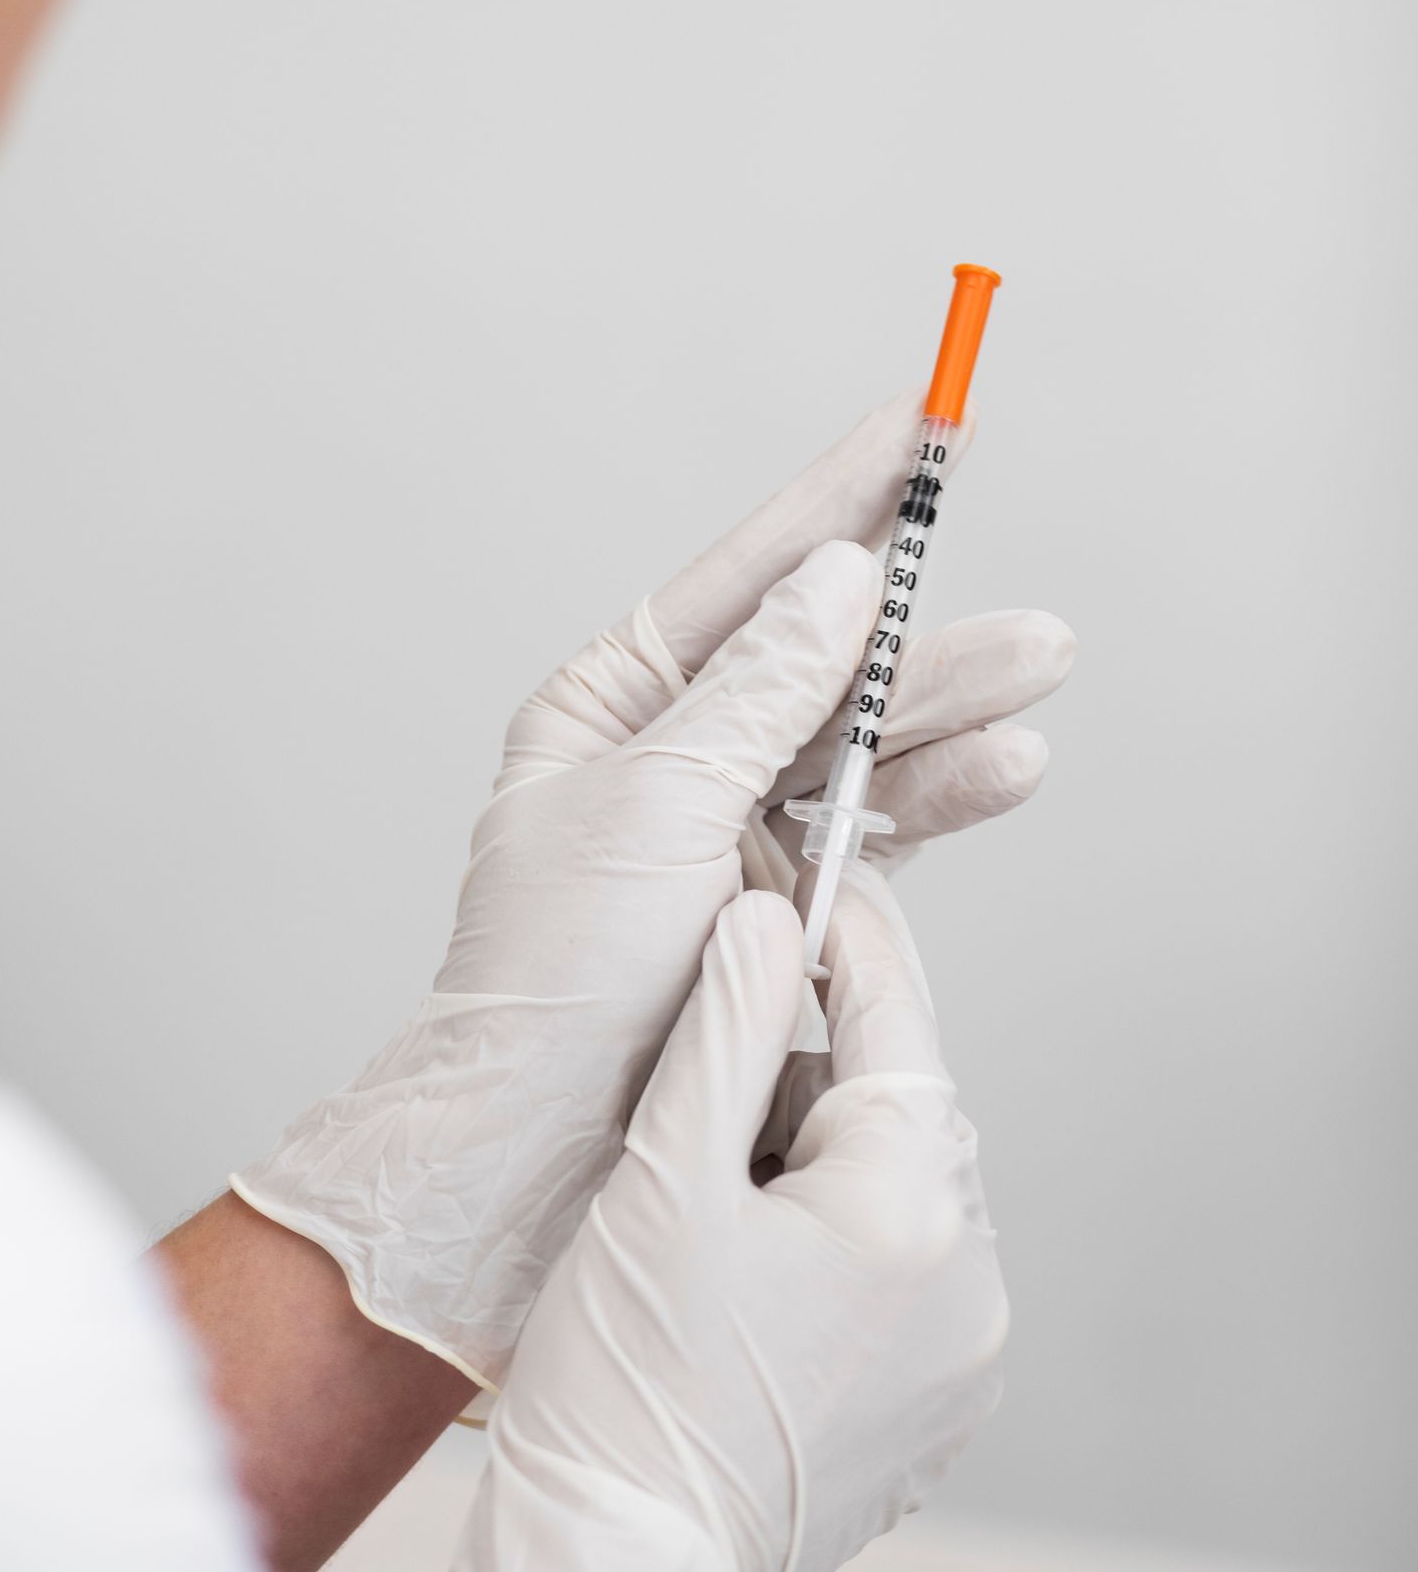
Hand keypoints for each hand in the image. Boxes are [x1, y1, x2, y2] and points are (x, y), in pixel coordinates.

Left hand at [235, 390, 1068, 1388]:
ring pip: (860, 751)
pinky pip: (873, 838)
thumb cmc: (554, 978)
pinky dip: (933, 804)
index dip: (837, 496)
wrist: (534, 1150)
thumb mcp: (657, 805)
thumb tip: (836, 581)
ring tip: (1036, 686)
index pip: (746, 577)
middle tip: (1028, 615)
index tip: (917, 421)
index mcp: (609, 705)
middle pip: (823, 665)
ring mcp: (728, 839)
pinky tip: (999, 770)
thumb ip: (761, 692)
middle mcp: (671, 760)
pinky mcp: (775, 917)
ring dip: (947, 720)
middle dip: (924, 636)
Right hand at [359, 870, 1005, 1571]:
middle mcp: (971, 1280)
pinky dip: (830, 1252)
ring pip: (897, 1194)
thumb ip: (726, 1025)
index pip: (893, 1015)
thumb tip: (770, 915)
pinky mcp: (936, 1416)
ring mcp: (964, 1358)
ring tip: (697, 1213)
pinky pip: (901, 1281)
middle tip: (693, 1099)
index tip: (793, 887)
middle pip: (896, 1107)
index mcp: (910, 1206)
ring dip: (812, 1168)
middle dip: (804, 1077)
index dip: (839, 937)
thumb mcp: (659, 1174)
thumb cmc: (619, 1381)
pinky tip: (735, 1287)